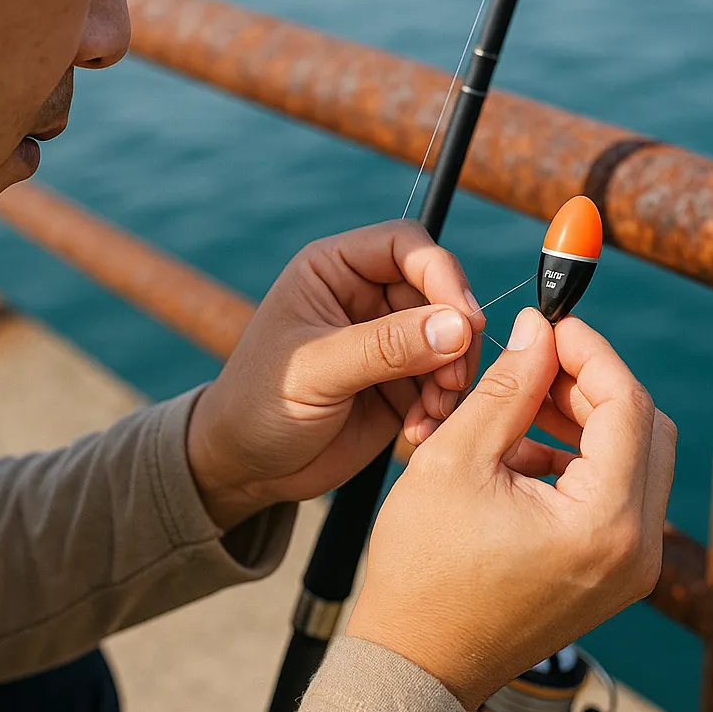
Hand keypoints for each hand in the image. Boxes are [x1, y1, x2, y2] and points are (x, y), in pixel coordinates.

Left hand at [187, 221, 485, 530]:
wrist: (246, 465)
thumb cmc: (258, 404)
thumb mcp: (316, 371)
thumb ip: (385, 347)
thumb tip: (457, 325)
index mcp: (334, 269)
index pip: (406, 245)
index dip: (443, 275)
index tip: (466, 320)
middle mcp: (365, 297)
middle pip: (440, 294)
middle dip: (455, 339)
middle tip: (451, 382)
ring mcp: (387, 341)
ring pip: (451, 340)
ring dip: (452, 377)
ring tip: (432, 413)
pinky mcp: (400, 382)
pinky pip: (444, 383)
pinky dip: (442, 406)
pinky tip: (417, 431)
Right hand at [346, 307, 676, 711]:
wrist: (417, 661)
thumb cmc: (424, 568)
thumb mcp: (456, 459)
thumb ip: (506, 386)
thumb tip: (539, 331)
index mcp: (605, 521)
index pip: (627, 403)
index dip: (589, 351)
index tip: (551, 324)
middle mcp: (636, 549)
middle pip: (644, 428)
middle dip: (590, 384)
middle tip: (536, 360)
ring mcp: (629, 568)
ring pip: (634, 458)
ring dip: (585, 419)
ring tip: (520, 405)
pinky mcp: (611, 574)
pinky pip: (616, 494)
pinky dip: (580, 459)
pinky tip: (523, 451)